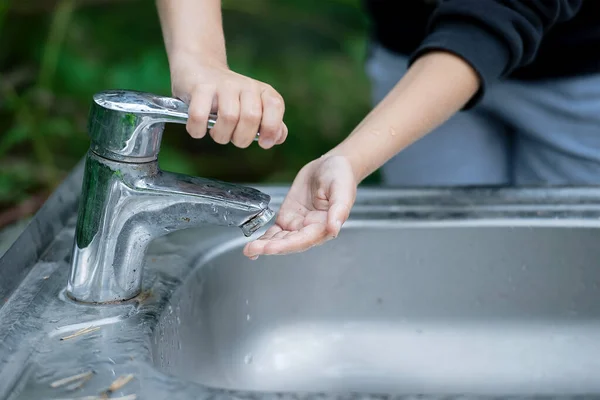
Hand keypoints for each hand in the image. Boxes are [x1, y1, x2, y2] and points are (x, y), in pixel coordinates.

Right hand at [170, 54, 287, 148]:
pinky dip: (198, 130)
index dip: (271, 128)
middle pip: (250, 117)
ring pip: (228, 118)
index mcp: (262, 91)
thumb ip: (270, 124)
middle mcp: (245, 85)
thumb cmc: (230, 99)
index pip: (275, 106)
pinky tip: (199, 130)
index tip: (263, 143)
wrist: (200, 70)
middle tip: (234, 138)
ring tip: (218, 133)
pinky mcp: (200, 87)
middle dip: (242, 138)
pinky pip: (200, 116)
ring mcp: (223, 84)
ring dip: (221, 136)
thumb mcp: (254, 108)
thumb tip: (277, 138)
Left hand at [243, 155, 356, 257]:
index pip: (304, 240)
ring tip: (248, 250)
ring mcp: (298, 225)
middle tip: (253, 249)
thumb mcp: (342, 189)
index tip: (271, 248)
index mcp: (324, 226)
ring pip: (280, 239)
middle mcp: (310, 230)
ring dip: (265, 245)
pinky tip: (253, 246)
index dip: (287, 245)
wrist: (331, 165)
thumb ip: (339, 209)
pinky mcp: (288, 218)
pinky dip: (264, 238)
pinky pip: (275, 231)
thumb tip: (334, 229)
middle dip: (272, 247)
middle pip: (289, 243)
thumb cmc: (341, 177)